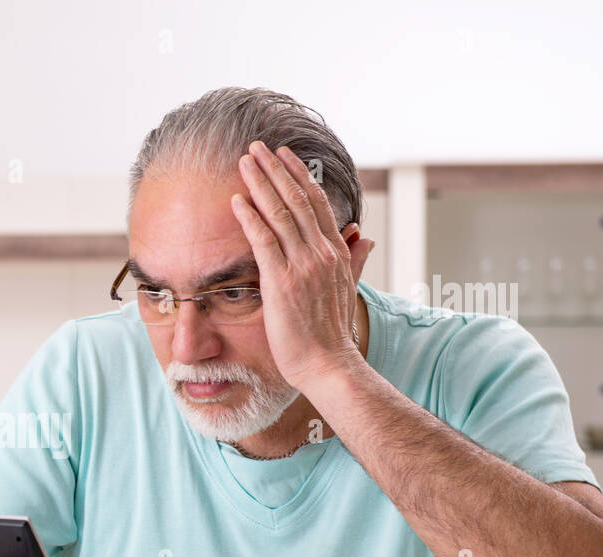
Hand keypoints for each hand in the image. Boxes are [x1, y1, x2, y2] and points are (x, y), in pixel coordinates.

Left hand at [230, 141, 373, 389]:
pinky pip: (263, 241)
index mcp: (336, 252)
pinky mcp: (282, 281)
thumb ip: (355, 259)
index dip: (299, 176)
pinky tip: (236, 200)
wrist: (328, 363)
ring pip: (279, 213)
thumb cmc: (331, 333)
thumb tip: (366, 237)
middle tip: (256, 147)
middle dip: (274, 169)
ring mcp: (302, 265)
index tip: (283, 156)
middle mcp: (321, 252)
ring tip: (243, 162)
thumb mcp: (347, 289)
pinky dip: (250, 217)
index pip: (316, 203)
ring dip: (259, 184)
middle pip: (296, 199)